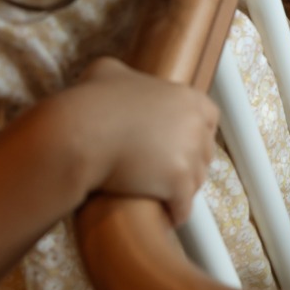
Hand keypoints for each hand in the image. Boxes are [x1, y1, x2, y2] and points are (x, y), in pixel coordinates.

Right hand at [64, 57, 218, 224]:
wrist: (79, 133)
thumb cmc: (90, 101)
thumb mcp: (107, 71)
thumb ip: (124, 75)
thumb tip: (115, 79)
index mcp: (187, 98)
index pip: (210, 117)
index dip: (197, 131)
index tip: (182, 142)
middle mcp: (195, 126)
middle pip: (205, 151)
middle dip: (189, 162)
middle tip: (168, 171)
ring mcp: (189, 156)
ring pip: (196, 181)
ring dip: (182, 189)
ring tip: (165, 195)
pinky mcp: (177, 184)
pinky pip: (183, 207)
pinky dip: (175, 213)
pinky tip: (167, 217)